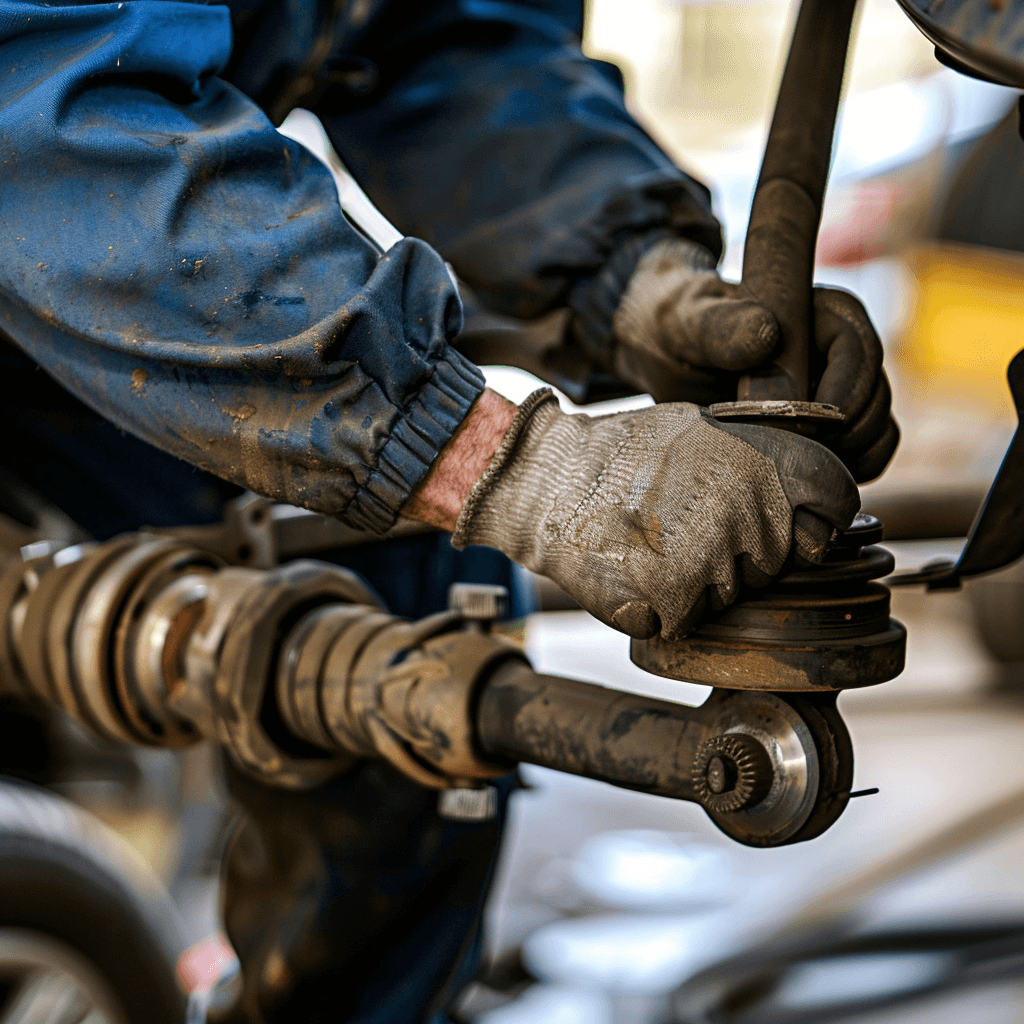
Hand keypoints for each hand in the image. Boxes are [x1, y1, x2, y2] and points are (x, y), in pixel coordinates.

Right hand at [450, 389, 859, 640]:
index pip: (836, 500)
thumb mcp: (700, 427)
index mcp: (761, 463)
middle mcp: (746, 513)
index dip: (817, 515)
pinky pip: (691, 618)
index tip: (793, 522)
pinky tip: (637, 572)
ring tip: (652, 543)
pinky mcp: (677, 604)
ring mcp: (713, 563)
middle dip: (740, 553)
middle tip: (684, 525)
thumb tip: (812, 490)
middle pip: (776, 560)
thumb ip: (762, 456)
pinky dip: (665, 607)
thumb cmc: (620, 455)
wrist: (548, 484)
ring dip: (698, 581)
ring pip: (730, 594)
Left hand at [610, 238, 898, 481]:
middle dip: (840, 435)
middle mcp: (843, 352)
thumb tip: (767, 335)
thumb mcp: (688, 321)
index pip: (861, 352)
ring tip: (787, 468)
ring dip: (843, 460)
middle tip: (788, 453)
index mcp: (823, 313)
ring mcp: (841, 392)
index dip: (841, 395)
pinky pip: (865, 457)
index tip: (804, 425)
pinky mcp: (830, 429)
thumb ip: (721, 326)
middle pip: (874, 400)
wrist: (662, 358)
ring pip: (875, 432)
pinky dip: (844, 475)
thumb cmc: (677, 326)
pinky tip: (800, 482)